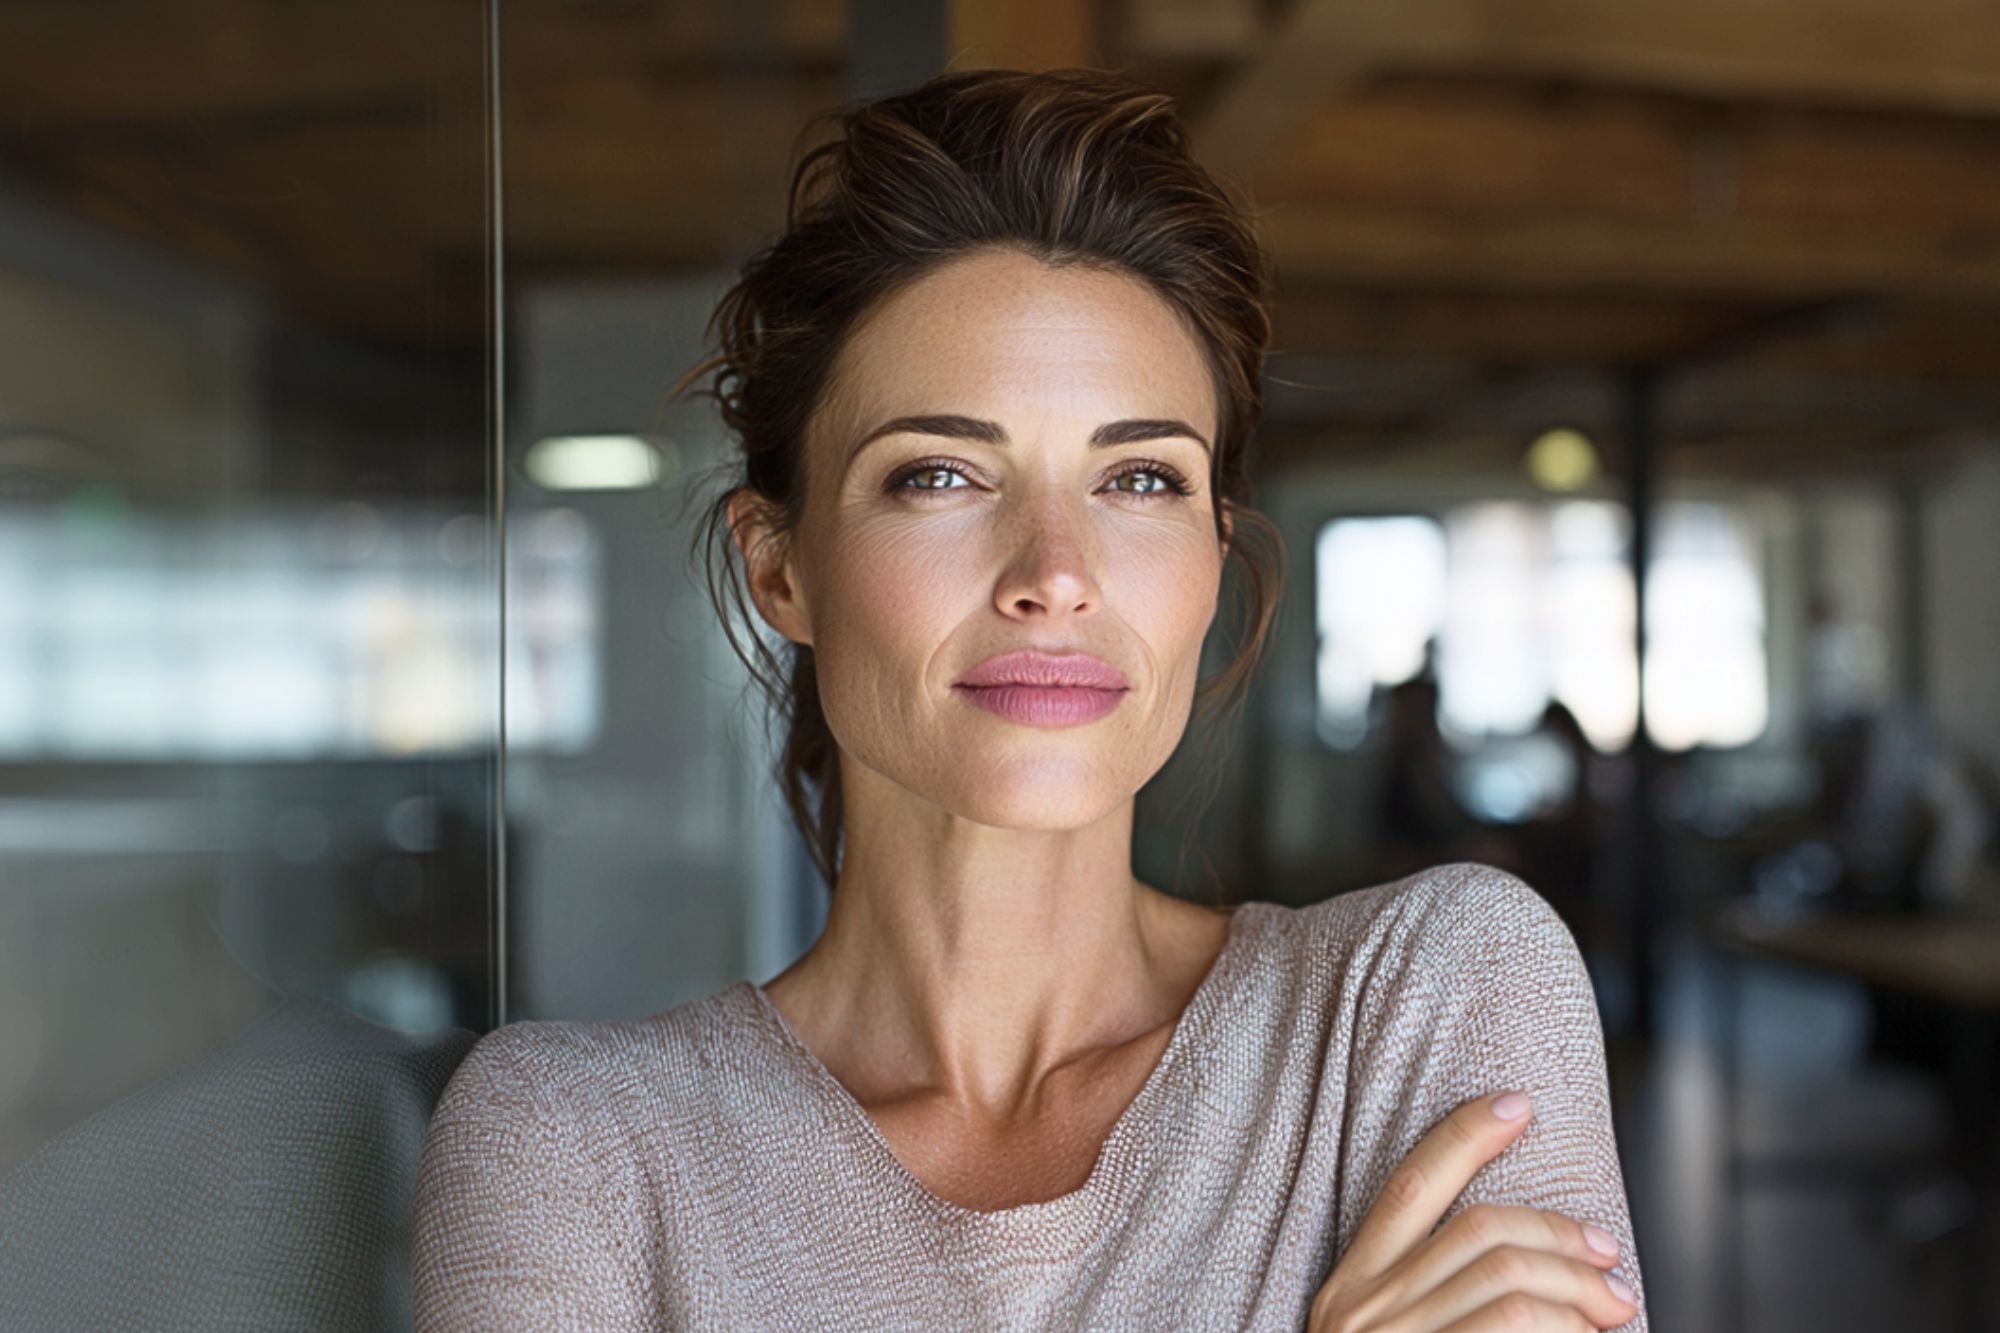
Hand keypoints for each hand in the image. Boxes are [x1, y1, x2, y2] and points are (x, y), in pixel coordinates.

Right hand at [1307, 1091, 1638, 1330]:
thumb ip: (1431, 1305)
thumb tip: (1524, 1268)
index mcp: (1352, 1290)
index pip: (1412, 1184)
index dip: (1467, 1134)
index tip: (1518, 1102)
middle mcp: (1364, 1310)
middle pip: (1482, 1230)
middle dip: (1562, 1233)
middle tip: (1609, 1259)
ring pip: (1508, 1277)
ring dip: (1578, 1286)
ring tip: (1614, 1309)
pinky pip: (1510, 1328)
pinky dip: (1560, 1329)